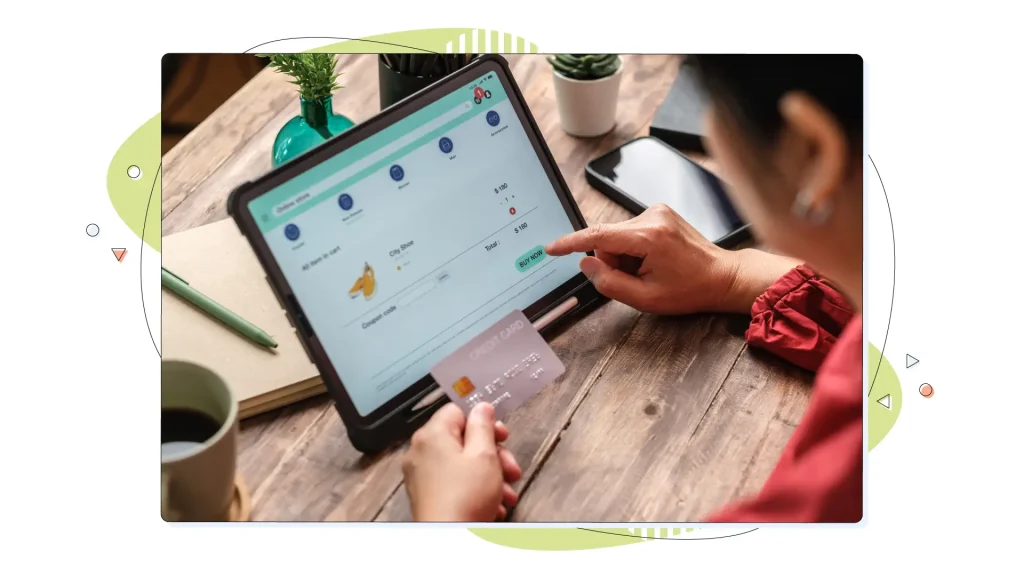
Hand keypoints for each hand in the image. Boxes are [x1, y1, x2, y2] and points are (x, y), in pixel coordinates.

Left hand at [403, 402, 521, 521]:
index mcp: (432, 434)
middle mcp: (421, 451)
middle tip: (511, 469)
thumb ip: (483, 426)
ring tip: (507, 495)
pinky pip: (454, 483)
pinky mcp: (426, 496)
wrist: (449, 539)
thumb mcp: (484, 455)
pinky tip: (493, 506)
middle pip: (462, 441)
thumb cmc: (466, 497)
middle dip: (493, 455)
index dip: (483, 421)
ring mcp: (421, 475)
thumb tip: (481, 407)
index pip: (457, 411)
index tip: (501, 435)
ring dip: (489, 477)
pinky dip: (474, 491)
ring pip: (462, 465)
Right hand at [545, 204, 799, 314]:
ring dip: (625, 256)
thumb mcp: (646, 299)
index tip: (552, 248)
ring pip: (617, 236)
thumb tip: (587, 264)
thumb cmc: (690, 290)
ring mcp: (657, 211)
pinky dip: (634, 249)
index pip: (598, 236)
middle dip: (613, 262)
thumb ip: (610, 283)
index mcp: (649, 237)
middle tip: (637, 280)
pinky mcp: (659, 213)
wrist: (722, 277)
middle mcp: (652, 216)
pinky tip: (654, 261)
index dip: (571, 243)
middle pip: (607, 239)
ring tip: (650, 271)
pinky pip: (630, 232)